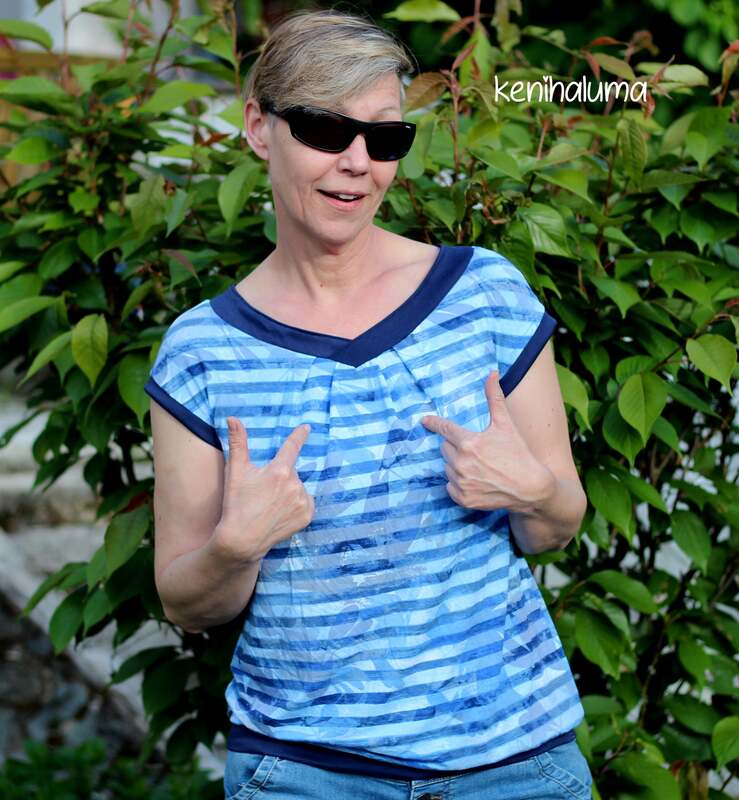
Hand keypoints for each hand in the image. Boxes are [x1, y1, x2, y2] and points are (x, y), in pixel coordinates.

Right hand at [215, 416, 314, 562]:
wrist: (242, 539)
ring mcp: (302, 501)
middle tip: (262, 492)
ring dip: (288, 491)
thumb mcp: (235, 471)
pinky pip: (305, 502)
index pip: (292, 447)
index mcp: (280, 470)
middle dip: (279, 477)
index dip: (299, 436)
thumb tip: (233, 418)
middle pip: (290, 472)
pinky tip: (281, 513)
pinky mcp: (307, 516)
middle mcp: (295, 484)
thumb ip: (238, 442)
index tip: (307, 427)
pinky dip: (296, 504)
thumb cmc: (236, 503)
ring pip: (298, 487)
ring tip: (270, 505)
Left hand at [420, 369, 553, 513]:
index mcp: (469, 443)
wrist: (530, 488)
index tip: (425, 420)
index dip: (434, 423)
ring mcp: (461, 482)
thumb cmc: (518, 453)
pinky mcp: (463, 498)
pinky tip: (475, 480)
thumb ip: (494, 398)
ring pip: (446, 467)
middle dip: (457, 446)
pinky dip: (458, 483)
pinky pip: (449, 486)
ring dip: (457, 464)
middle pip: (445, 448)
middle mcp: (461, 463)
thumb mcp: (506, 424)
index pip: (444, 429)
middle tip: (476, 449)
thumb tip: (491, 373)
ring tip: (479, 466)